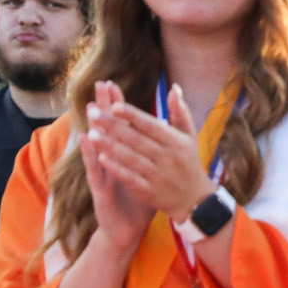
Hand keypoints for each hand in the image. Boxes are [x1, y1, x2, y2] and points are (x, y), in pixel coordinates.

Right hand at [79, 83, 157, 256]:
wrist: (127, 230)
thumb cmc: (138, 199)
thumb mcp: (148, 173)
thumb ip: (152, 152)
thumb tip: (162, 130)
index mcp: (123, 155)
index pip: (119, 125)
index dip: (116, 106)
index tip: (114, 84)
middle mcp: (109, 161)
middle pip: (106, 129)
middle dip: (104, 107)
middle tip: (100, 85)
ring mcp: (102, 174)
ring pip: (97, 147)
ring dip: (94, 126)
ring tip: (90, 106)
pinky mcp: (99, 189)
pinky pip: (95, 169)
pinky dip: (91, 155)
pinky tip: (87, 140)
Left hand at [89, 81, 218, 221]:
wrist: (195, 200)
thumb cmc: (189, 162)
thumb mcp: (190, 136)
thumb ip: (180, 112)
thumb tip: (173, 88)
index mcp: (176, 142)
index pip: (150, 125)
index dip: (132, 115)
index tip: (114, 105)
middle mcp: (167, 158)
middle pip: (136, 139)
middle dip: (113, 126)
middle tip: (93, 114)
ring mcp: (158, 176)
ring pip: (130, 158)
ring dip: (109, 146)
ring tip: (91, 134)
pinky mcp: (149, 191)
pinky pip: (130, 178)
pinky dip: (116, 168)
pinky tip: (100, 159)